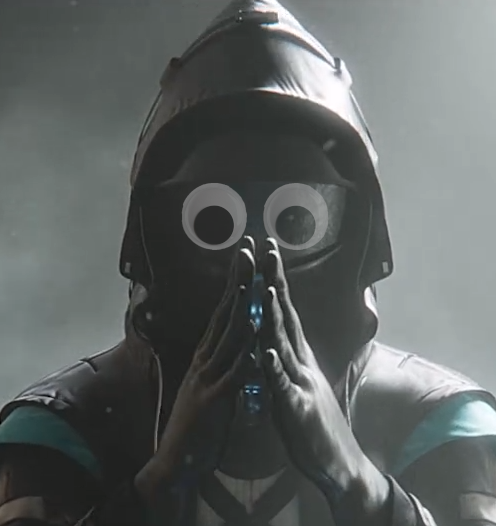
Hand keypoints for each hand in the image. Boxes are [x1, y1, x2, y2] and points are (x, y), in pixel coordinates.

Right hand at [135, 242, 255, 502]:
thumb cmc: (197, 421)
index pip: (225, 310)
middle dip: (237, 281)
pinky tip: (255, 339)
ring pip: (227, 337)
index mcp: (208, 353)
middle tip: (247, 249)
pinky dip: (244, 356)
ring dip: (240, 309)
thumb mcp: (209, 381)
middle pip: (224, 313)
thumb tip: (232, 337)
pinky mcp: (212, 401)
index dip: (237, 282)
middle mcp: (205, 358)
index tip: (247, 255)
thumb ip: (220, 358)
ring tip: (252, 282)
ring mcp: (207, 377)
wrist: (175, 462)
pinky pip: (232, 375)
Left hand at [259, 238, 389, 519]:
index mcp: (296, 356)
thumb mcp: (299, 383)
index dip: (273, 282)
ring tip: (266, 290)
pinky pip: (284, 388)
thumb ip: (286, 359)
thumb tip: (273, 338)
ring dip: (275, 318)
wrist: (340, 464)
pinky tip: (266, 353)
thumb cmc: (315, 423)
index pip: (283, 312)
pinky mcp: (299, 411)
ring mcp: (302, 384)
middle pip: (286, 317)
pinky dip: (274, 370)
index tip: (266, 253)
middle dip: (275, 282)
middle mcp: (300, 362)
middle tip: (268, 249)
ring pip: (285, 345)